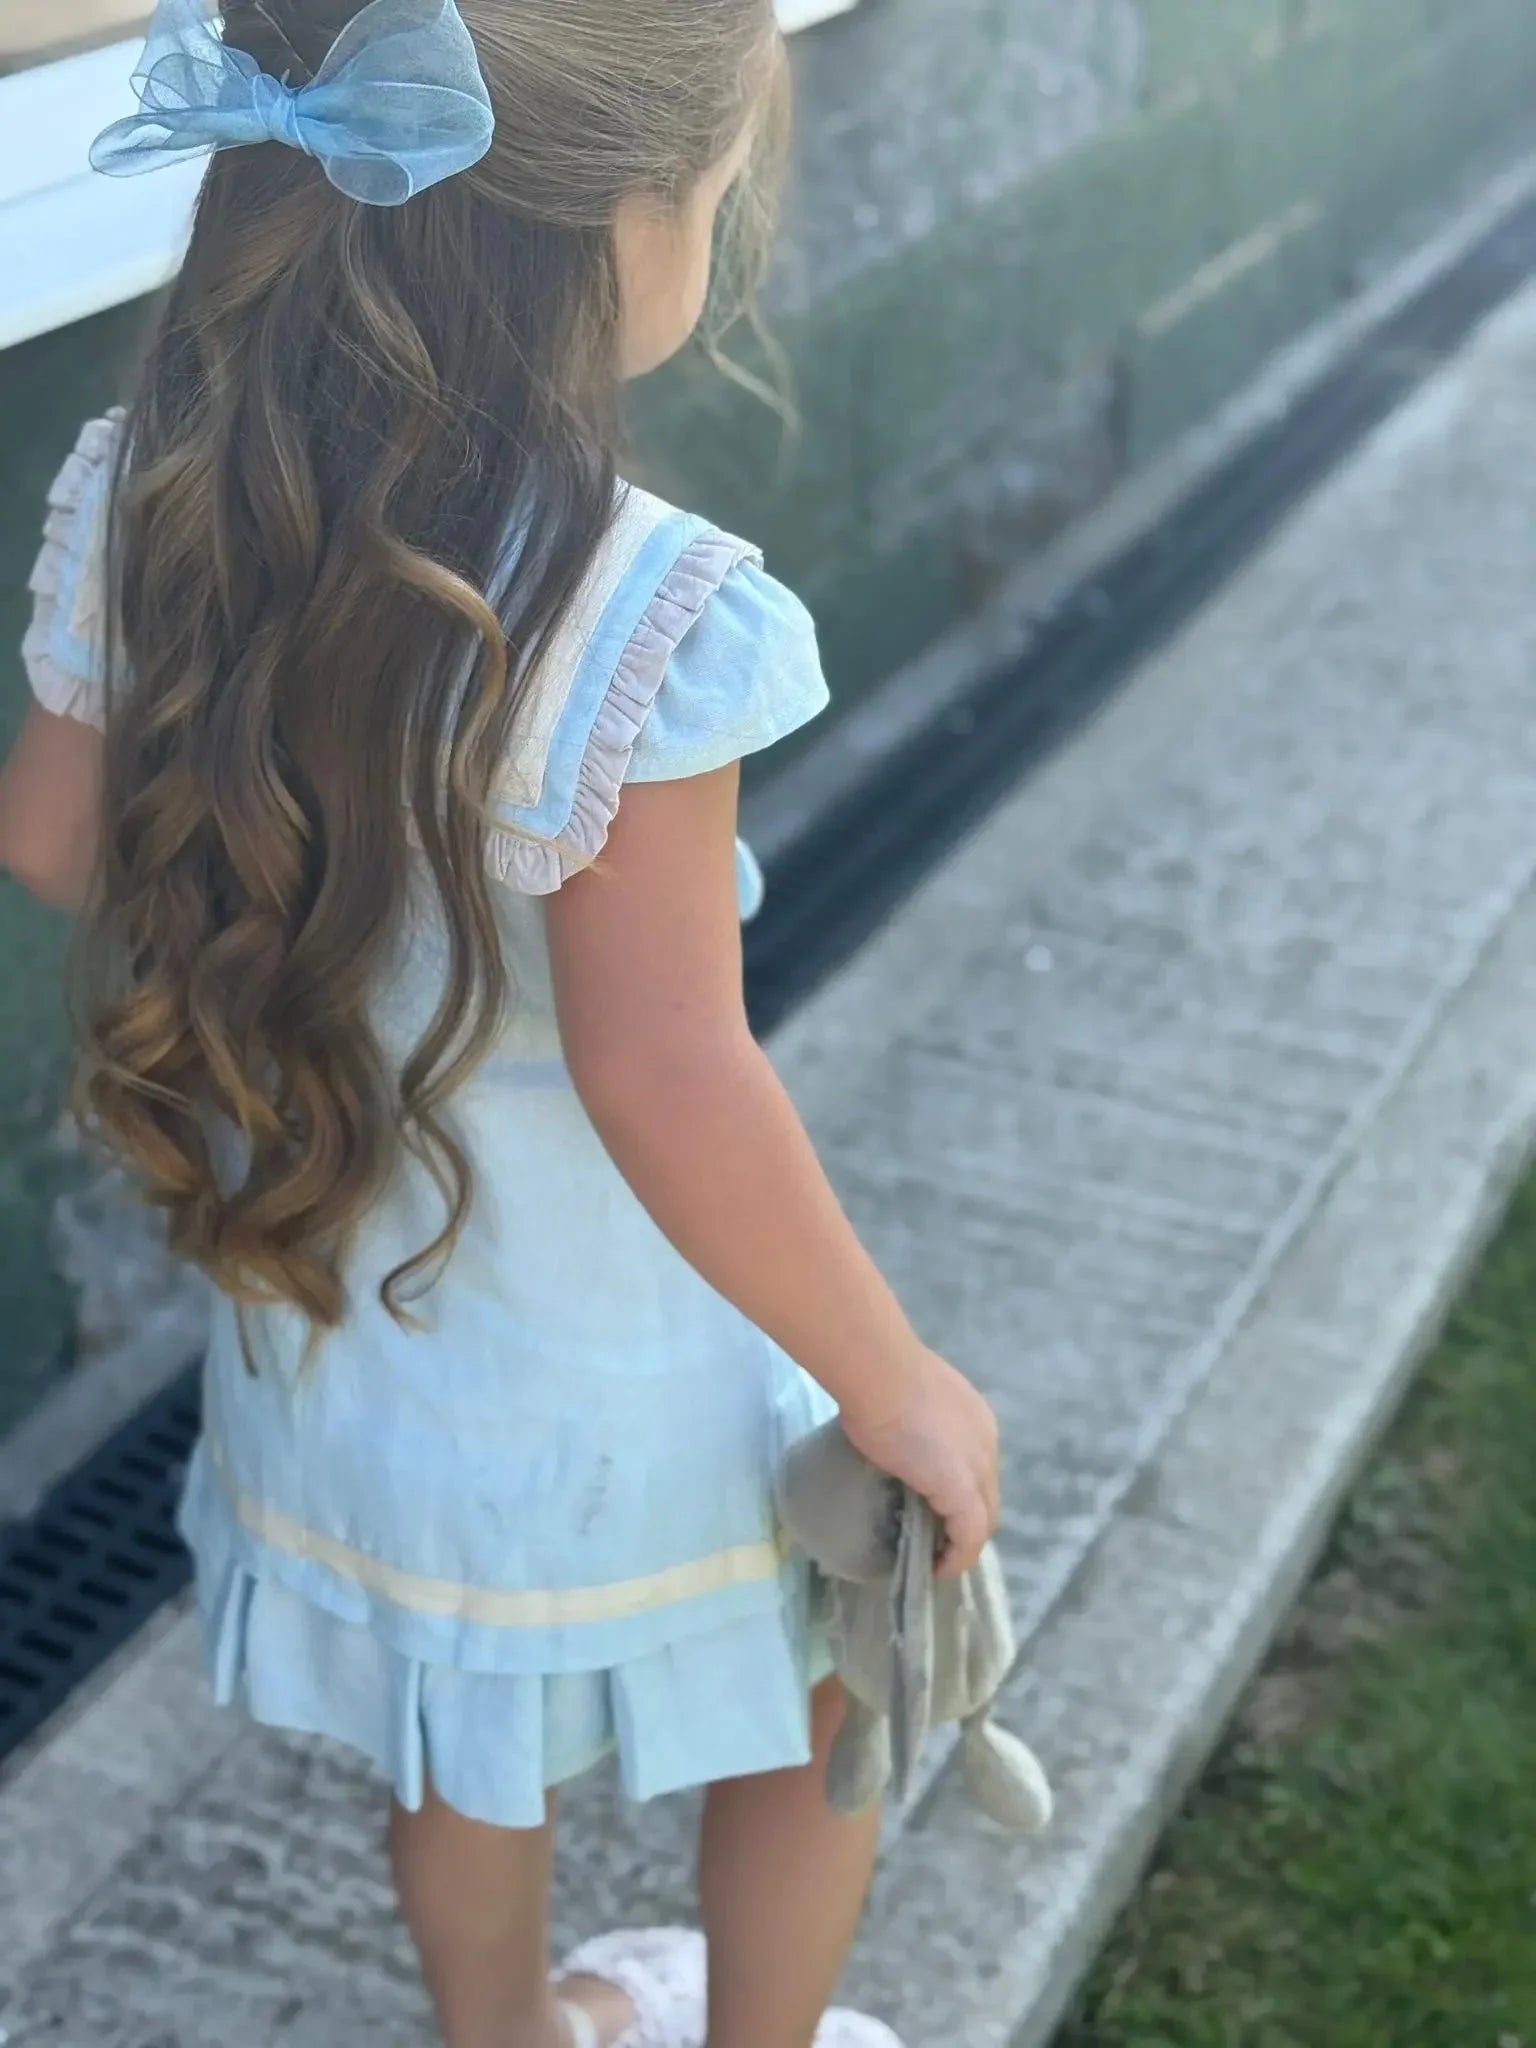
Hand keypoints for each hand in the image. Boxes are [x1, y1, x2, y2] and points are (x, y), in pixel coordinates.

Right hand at [841, 1347, 1000, 1578]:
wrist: (879, 1372)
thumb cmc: (879, 1376)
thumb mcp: (902, 1399)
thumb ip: (907, 1418)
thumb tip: (885, 1430)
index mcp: (974, 1419)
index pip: (978, 1467)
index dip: (961, 1492)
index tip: (935, 1508)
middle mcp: (987, 1443)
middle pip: (987, 1495)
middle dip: (967, 1522)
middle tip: (935, 1538)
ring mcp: (978, 1467)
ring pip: (984, 1518)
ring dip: (964, 1542)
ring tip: (936, 1557)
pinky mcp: (962, 1491)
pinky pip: (970, 1536)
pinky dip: (958, 1556)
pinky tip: (938, 1568)